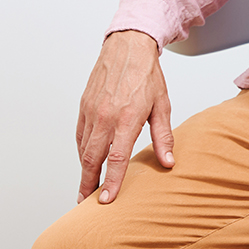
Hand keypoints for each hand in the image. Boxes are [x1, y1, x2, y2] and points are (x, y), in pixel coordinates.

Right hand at [75, 29, 173, 203]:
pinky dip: (82, 150)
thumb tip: (168, 161)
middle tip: (86, 202)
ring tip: (86, 186)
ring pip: (83, 148)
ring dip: (84, 169)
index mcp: (127, 117)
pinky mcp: (84, 106)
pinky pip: (80, 135)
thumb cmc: (146, 75)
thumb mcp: (162, 105)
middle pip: (93, 158)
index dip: (111, 182)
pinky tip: (86, 160)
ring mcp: (92, 111)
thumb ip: (164, 137)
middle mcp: (106, 116)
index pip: (116, 158)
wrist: (128, 47)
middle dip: (88, 183)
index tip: (106, 200)